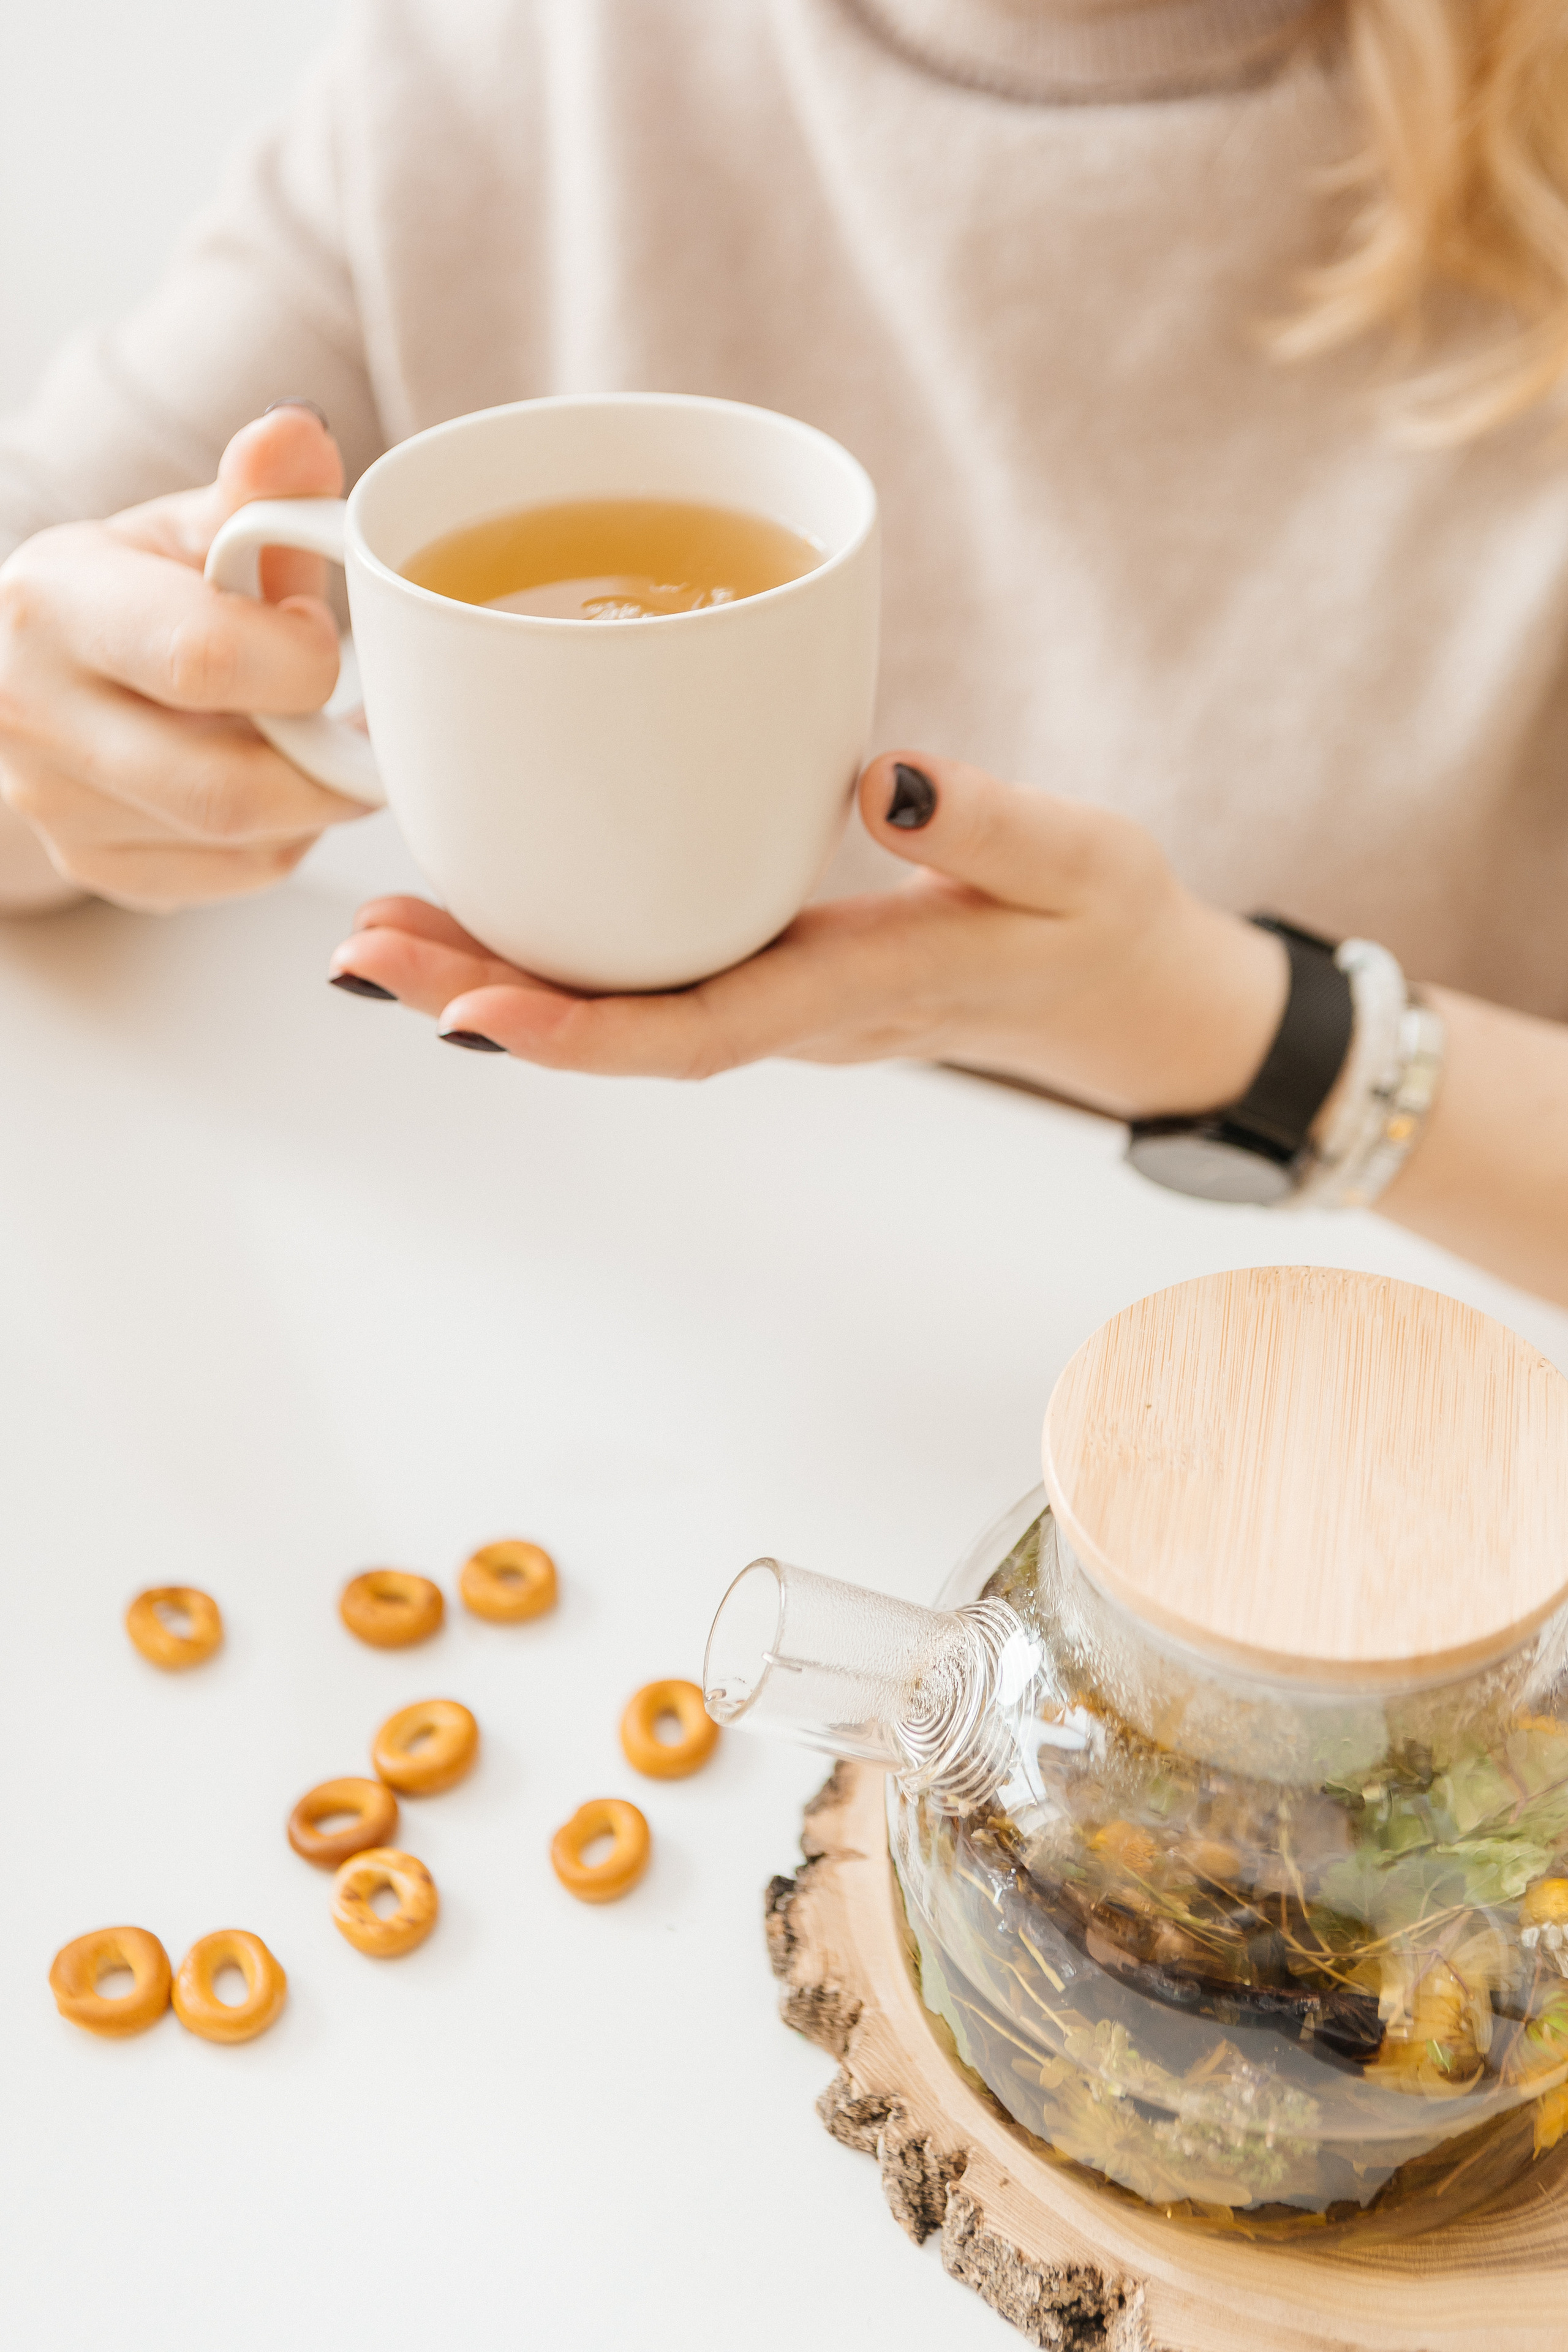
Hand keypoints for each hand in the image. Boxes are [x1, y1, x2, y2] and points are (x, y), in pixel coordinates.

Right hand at [0, 404, 367, 909]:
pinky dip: (288, 834)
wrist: (38, 670)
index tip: (319, 634)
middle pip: (229, 787)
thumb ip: (253, 494)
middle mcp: (36, 717)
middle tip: (361, 718)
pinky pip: (237, 876)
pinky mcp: (101, 869)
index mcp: (53, 606)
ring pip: (245, 842)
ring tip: (322, 736)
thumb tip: (299, 433)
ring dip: (316, 796)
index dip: (297, 658)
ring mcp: (62, 811)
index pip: (202, 659)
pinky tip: (281, 779)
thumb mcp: (185, 528)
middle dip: (327, 760)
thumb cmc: (133, 592)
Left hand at [328, 752, 1288, 1117]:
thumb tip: (883, 780)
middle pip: (618, 1029)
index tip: (474, 1016)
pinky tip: (488, 905)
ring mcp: (772, 992)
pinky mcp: (769, 960)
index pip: (699, 1032)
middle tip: (364, 958)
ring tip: (381, 937)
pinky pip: (643, 968)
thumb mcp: (1079, 864)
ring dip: (496, 979)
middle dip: (487, 1003)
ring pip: (616, 1004)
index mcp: (856, 995)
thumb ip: (991, 826)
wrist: (1120, 990)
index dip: (580, 1034)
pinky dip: (555, 947)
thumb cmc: (1100, 926)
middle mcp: (790, 1011)